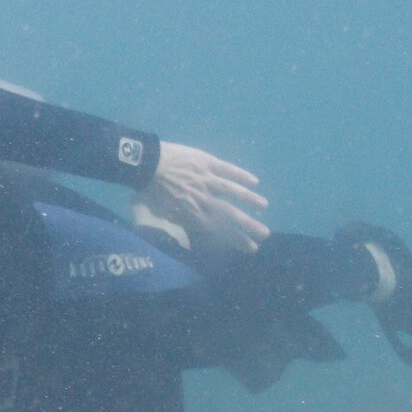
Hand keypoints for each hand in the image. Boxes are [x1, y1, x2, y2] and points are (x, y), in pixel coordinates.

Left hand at [138, 142, 270, 254]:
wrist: (146, 165)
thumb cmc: (149, 191)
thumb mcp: (162, 216)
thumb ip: (177, 225)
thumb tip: (182, 239)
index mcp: (194, 215)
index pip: (221, 232)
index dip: (237, 240)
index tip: (251, 247)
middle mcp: (205, 200)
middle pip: (232, 216)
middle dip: (249, 226)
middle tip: (265, 234)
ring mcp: (208, 181)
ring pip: (234, 192)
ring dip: (250, 200)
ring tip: (264, 207)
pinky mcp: (207, 163)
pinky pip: (228, 170)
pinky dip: (242, 176)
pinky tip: (254, 181)